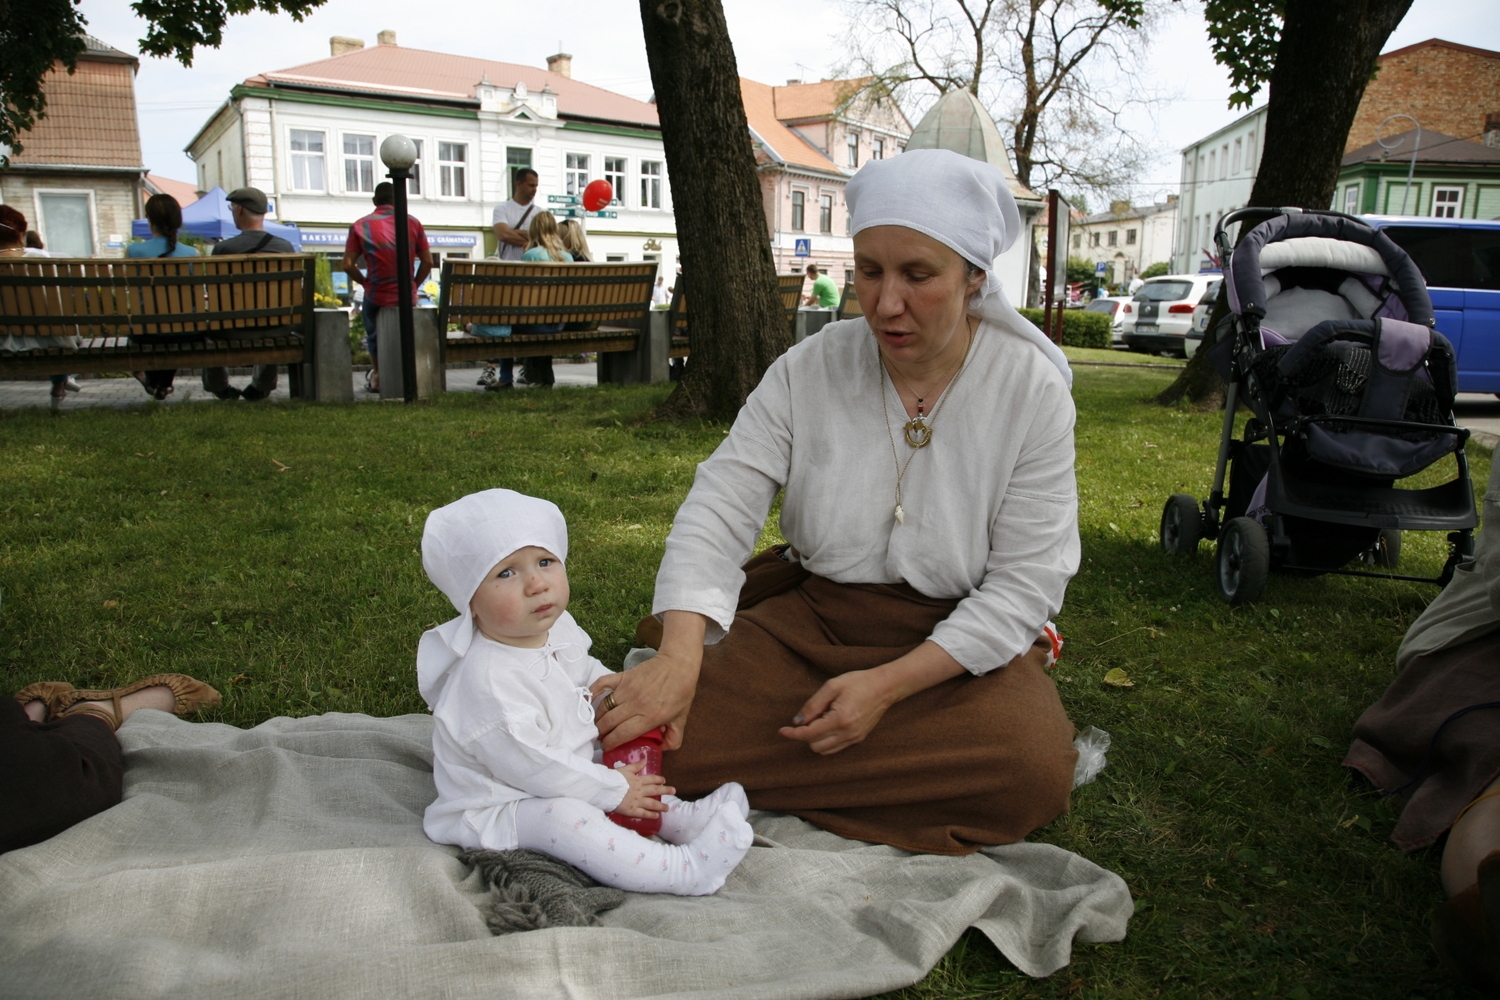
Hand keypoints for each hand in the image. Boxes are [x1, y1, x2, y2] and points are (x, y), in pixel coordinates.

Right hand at [591, 647, 698, 751]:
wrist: (679, 664)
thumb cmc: (681, 692)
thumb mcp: (681, 719)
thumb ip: (674, 739)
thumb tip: (661, 750)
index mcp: (649, 716)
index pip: (622, 735)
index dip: (611, 744)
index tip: (607, 747)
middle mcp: (635, 704)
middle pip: (609, 723)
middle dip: (601, 734)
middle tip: (600, 738)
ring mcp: (627, 689)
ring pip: (604, 708)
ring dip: (597, 719)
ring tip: (597, 725)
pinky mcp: (623, 676)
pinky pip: (602, 684)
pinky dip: (592, 692)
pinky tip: (589, 701)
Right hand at [613, 761, 672, 817]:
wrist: (605, 789)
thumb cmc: (613, 778)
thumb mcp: (625, 769)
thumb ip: (636, 766)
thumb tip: (645, 760)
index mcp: (638, 780)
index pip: (651, 779)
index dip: (658, 779)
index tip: (664, 780)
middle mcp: (640, 791)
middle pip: (655, 791)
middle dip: (665, 790)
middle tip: (673, 791)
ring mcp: (637, 801)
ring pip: (652, 804)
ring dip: (660, 806)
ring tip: (667, 808)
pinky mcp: (632, 810)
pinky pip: (643, 813)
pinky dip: (651, 815)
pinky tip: (657, 816)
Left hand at [778, 669, 897, 754]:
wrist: (885, 686)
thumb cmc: (858, 682)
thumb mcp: (832, 686)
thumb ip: (813, 705)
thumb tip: (798, 721)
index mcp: (840, 719)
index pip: (809, 734)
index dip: (793, 733)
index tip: (782, 730)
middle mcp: (848, 733)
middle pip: (815, 746)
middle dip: (805, 734)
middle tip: (807, 717)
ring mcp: (854, 738)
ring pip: (825, 750)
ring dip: (815, 739)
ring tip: (819, 719)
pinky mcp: (858, 739)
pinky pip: (835, 748)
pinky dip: (826, 741)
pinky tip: (827, 725)